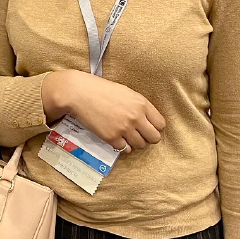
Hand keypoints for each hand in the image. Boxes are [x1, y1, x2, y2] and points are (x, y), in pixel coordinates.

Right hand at [43, 69, 164, 152]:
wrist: (78, 92)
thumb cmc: (99, 89)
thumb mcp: (125, 92)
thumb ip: (138, 106)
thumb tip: (147, 120)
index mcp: (141, 103)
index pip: (161, 124)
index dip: (154, 127)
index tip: (146, 127)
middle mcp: (136, 117)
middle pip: (154, 138)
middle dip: (147, 137)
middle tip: (137, 134)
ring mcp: (124, 128)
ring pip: (140, 145)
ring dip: (134, 142)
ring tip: (124, 135)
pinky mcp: (112, 138)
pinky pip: (125, 149)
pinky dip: (121, 146)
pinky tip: (115, 138)